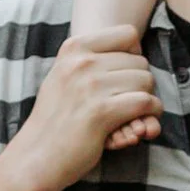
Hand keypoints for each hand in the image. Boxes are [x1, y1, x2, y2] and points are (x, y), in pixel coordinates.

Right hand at [7, 26, 162, 190]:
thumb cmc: (56, 120)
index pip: (128, 33)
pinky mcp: (102, 112)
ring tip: (136, 113)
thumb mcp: (64, 76)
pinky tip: (143, 123)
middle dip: (142, 83)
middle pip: (140, 61)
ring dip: (148, 99)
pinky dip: (151, 113)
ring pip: (146, 81)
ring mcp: (91, 86)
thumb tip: (135, 51)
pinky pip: (146, 102)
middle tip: (131, 101)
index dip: (135, 54)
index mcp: (73, 49)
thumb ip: (91, 60)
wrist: (38, 156)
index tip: (127, 74)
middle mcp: (81, 63)